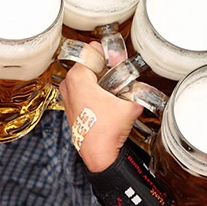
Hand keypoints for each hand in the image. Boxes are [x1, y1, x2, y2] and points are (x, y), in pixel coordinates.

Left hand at [58, 45, 143, 171]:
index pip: (91, 52)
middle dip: (104, 66)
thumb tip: (140, 86)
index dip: (108, 55)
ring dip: (98, 79)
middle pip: (87, 64)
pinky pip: (81, 90)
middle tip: (118, 72)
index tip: (117, 60)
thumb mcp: (130, 105)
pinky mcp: (70, 107)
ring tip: (113, 86)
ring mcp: (67, 97)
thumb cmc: (107, 131)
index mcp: (77, 78)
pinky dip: (93, 90)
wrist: (98, 153)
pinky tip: (106, 98)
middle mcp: (68, 85)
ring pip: (84, 78)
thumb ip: (137, 90)